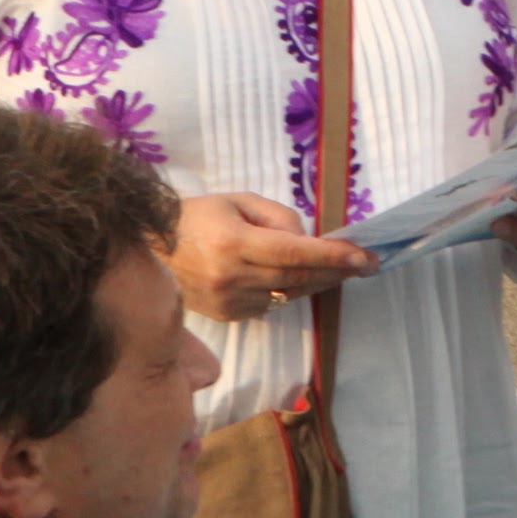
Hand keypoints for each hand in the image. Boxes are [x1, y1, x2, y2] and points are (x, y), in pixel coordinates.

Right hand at [168, 191, 376, 322]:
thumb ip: (279, 218)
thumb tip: (309, 241)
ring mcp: (228, 301)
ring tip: (343, 271)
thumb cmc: (198, 217)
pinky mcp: (227, 316)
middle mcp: (230, 277)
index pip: (295, 252)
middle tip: (365, 264)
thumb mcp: (239, 201)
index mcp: (232, 242)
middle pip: (298, 277)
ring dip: (319, 282)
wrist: (151, 249)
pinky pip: (272, 304)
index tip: (364, 257)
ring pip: (289, 294)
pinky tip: (305, 279)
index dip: (333, 256)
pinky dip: (291, 291)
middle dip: (337, 271)